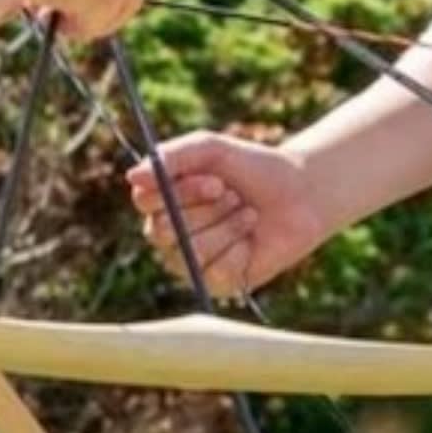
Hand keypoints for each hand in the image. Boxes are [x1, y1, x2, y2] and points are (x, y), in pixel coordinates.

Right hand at [123, 132, 331, 298]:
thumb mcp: (211, 149)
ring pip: (191, 252)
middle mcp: (171, 233)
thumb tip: (131, 177)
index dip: (178, 192)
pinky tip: (251, 240)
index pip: (145, 201)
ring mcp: (192, 260)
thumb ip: (171, 156)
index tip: (214, 180)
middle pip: (163, 230)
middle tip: (233, 195)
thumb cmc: (252, 168)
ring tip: (248, 214)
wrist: (300, 194)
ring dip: (227, 227)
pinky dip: (238, 251)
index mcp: (164, 199)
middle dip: (205, 210)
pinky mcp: (217, 283)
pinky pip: (214, 272)